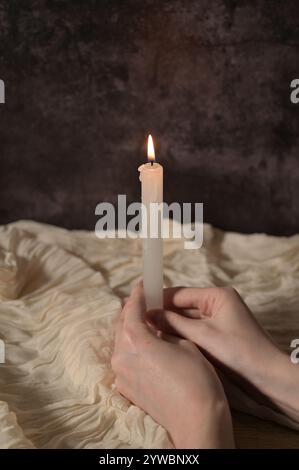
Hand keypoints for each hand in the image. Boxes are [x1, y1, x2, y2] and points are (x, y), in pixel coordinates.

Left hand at [112, 283, 233, 447]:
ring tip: (147, 322)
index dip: (138, 293)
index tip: (142, 284)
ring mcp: (121, 374)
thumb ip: (165, 330)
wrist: (197, 420)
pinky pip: (124, 360)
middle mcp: (122, 355)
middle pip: (121, 324)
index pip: (132, 308)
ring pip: (121, 342)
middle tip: (145, 301)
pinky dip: (132, 348)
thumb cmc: (197, 379)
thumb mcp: (184, 344)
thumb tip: (156, 324)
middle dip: (132, 310)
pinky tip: (146, 347)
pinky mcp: (126, 389)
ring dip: (131, 329)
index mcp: (136, 340)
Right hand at [151, 286, 298, 421]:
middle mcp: (218, 303)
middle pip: (182, 306)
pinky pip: (194, 330)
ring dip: (170, 326)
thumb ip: (174, 323)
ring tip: (147, 333)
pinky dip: (181, 335)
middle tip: (139, 323)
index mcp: (218, 295)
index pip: (180, 293)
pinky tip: (164, 342)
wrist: (269, 377)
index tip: (137, 307)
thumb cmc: (239, 352)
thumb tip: (148, 314)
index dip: (158, 300)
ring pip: (187, 320)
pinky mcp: (219, 335)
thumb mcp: (203, 335)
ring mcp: (219, 319)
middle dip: (163, 315)